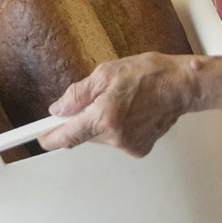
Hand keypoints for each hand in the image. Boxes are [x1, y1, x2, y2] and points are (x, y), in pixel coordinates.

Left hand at [36, 52, 198, 156]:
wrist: (182, 85)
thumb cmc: (150, 74)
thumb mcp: (106, 72)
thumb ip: (78, 93)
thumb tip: (58, 109)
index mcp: (104, 117)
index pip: (67, 136)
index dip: (49, 138)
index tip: (39, 138)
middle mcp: (115, 137)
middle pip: (84, 135)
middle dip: (85, 119)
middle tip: (100, 98)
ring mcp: (129, 146)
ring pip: (101, 138)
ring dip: (103, 123)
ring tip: (123, 101)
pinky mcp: (140, 149)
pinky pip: (118, 140)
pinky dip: (119, 128)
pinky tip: (133, 112)